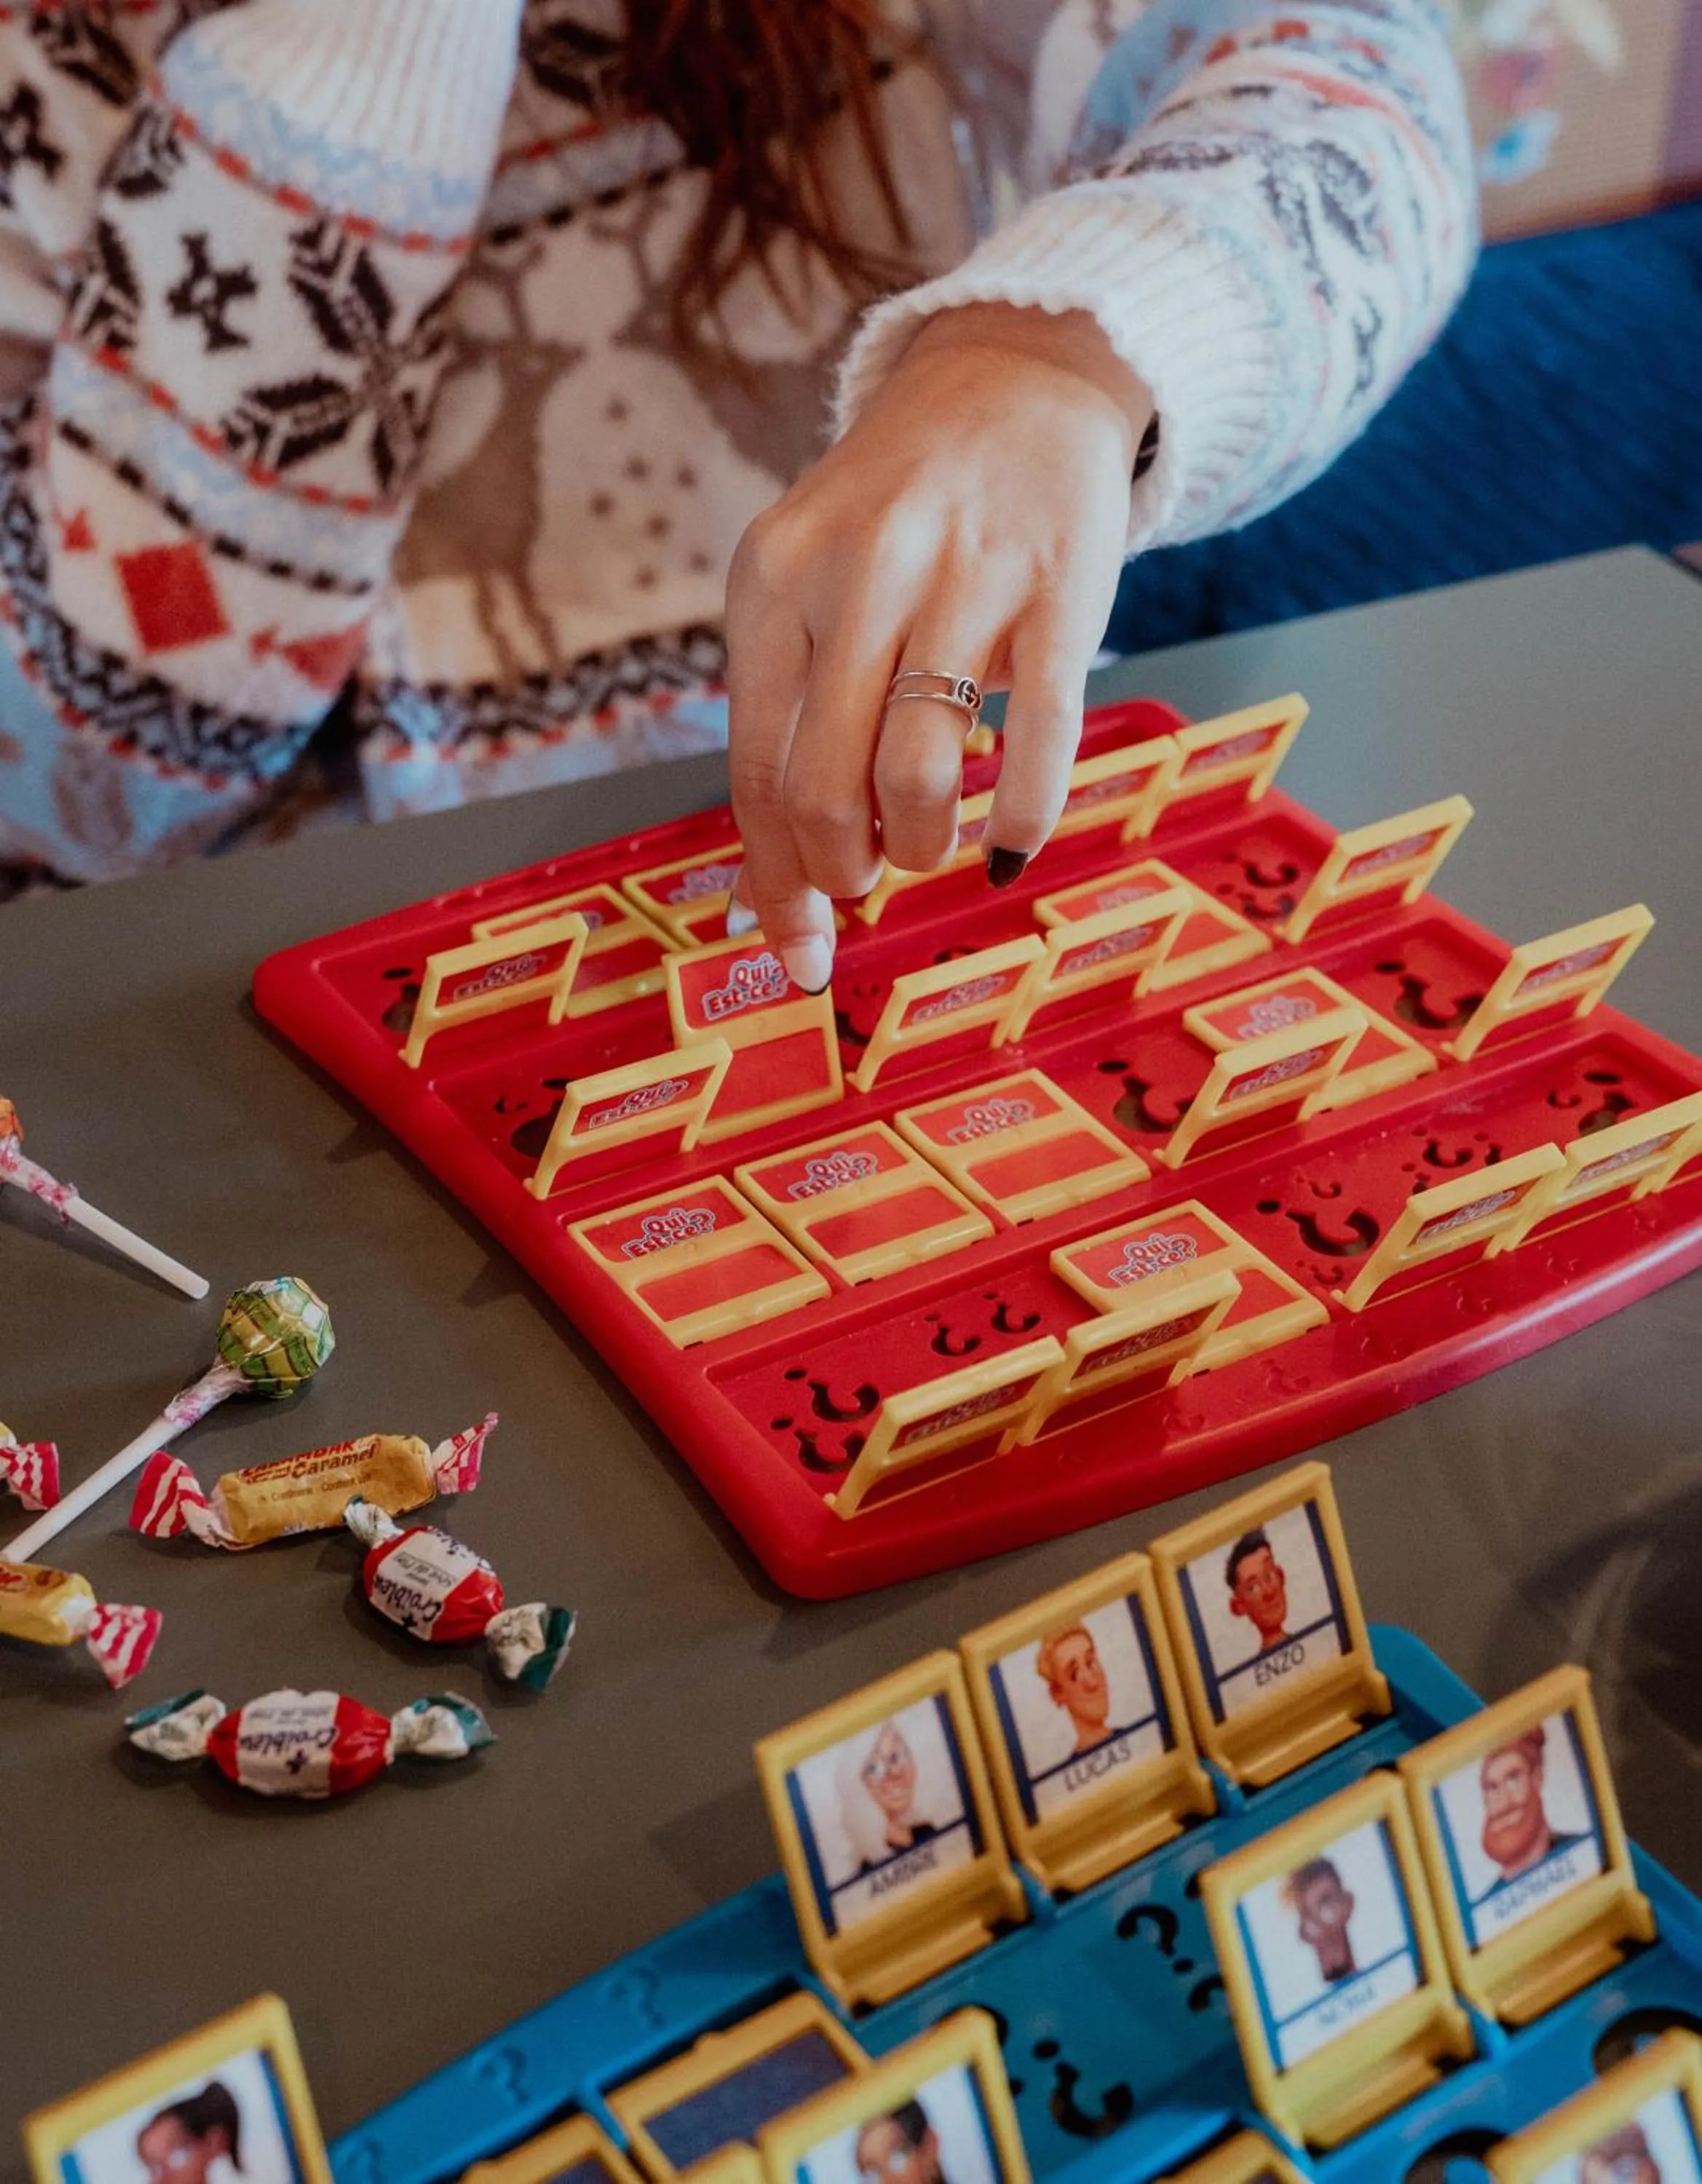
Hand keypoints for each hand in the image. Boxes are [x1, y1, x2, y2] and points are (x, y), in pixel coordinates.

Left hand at [724, 301, 1152, 990]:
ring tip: (932, 840)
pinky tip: (1012, 843)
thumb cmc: (899, 514)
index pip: (754, 769)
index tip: (795, 952)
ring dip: (923, 844)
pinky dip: (1024, 816)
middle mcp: (858, 572)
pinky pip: (1042, 736)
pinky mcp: (1062, 584)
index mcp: (772, 581)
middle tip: (871, 875)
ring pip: (919, 772)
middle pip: (825, 787)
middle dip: (846, 869)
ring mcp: (964, 575)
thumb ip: (791, 711)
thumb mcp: (808, 582)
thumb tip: (779, 881)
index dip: (774, 881)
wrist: (1012, 377)